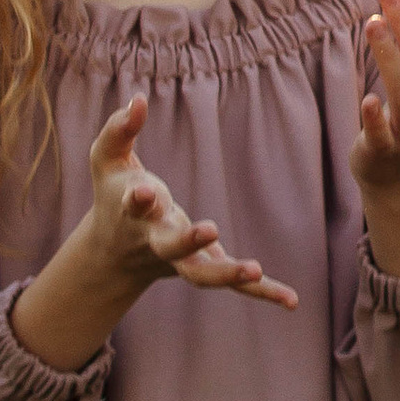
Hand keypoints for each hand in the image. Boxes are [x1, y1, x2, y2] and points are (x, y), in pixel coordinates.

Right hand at [87, 96, 297, 305]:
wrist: (113, 252)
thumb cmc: (114, 191)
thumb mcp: (108, 158)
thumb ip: (120, 129)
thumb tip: (138, 99)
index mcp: (133, 214)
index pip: (133, 207)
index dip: (138, 200)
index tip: (144, 191)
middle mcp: (157, 241)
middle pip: (171, 248)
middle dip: (188, 240)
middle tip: (209, 228)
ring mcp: (181, 260)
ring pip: (202, 275)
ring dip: (227, 274)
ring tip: (255, 270)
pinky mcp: (205, 266)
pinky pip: (233, 286)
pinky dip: (261, 293)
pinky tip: (291, 301)